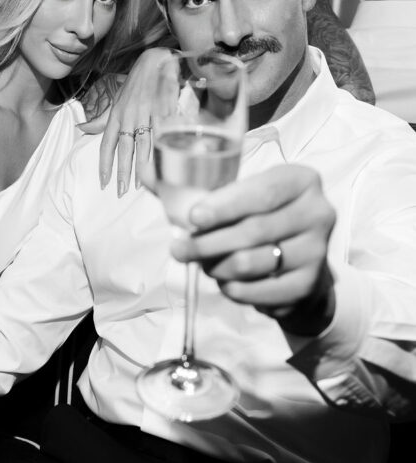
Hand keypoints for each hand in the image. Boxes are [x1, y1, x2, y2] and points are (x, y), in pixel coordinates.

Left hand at [79, 48, 171, 194]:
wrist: (155, 61)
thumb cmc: (135, 85)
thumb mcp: (115, 101)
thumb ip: (100, 119)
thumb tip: (80, 128)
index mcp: (116, 116)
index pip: (107, 144)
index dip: (104, 164)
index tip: (103, 182)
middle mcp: (129, 116)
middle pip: (124, 149)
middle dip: (122, 172)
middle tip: (121, 191)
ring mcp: (147, 113)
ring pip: (143, 144)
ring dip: (142, 166)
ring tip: (140, 185)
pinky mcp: (164, 110)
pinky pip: (162, 133)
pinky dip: (161, 149)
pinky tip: (162, 163)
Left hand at [157, 164, 336, 333]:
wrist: (296, 264)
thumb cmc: (256, 219)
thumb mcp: (234, 196)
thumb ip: (192, 184)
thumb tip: (146, 171)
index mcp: (300, 180)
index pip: (262, 192)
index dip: (225, 205)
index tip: (193, 217)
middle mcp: (317, 212)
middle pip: (253, 231)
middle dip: (208, 243)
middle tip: (179, 250)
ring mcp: (317, 250)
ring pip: (252, 263)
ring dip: (217, 267)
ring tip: (203, 264)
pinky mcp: (309, 284)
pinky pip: (259, 292)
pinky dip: (234, 289)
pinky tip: (225, 282)